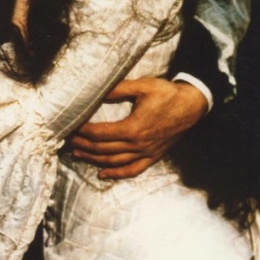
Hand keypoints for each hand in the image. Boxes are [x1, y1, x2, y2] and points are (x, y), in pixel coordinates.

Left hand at [68, 77, 207, 178]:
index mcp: (133, 128)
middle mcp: (138, 145)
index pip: (100, 134)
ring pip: (115, 162)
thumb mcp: (141, 86)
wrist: (192, 105)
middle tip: (68, 141)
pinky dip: (117, 174)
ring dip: (94, 160)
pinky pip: (133, 170)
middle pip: (104, 150)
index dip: (83, 132)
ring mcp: (146, 153)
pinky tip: (103, 174)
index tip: (71, 127)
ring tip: (78, 154)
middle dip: (84, 146)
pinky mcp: (153, 156)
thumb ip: (117, 90)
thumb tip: (96, 91)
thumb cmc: (166, 93)